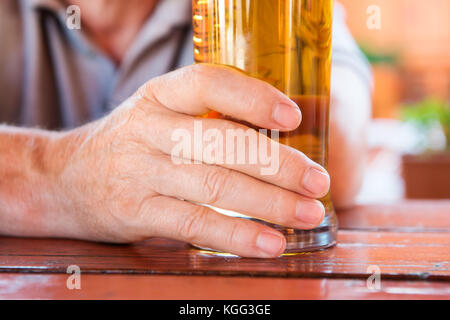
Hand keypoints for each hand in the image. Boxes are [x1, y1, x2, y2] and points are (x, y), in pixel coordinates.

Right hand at [51, 64, 329, 257]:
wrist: (63, 177)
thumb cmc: (129, 144)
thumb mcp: (159, 115)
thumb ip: (207, 119)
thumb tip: (276, 139)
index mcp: (159, 96)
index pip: (209, 83)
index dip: (253, 97)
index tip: (293, 116)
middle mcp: (149, 129)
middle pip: (222, 142)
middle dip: (277, 163)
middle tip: (317, 181)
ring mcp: (140, 172)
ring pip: (214, 185)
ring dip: (268, 202)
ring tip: (307, 213)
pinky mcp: (135, 211)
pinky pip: (194, 223)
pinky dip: (237, 235)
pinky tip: (271, 242)